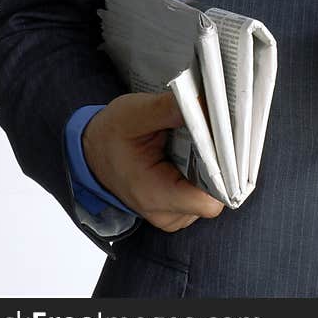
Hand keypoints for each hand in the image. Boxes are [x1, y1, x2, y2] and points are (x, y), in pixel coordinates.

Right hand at [82, 90, 224, 231]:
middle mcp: (166, 213)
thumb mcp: (134, 113)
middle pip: (216, 196)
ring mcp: (172, 214)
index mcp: (155, 195)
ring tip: (197, 145)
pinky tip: (192, 155)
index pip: (210, 199)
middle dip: (219, 165)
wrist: (92, 151)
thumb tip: (204, 103)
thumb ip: (169, 108)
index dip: (224, 172)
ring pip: (212, 196)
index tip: (225, 144)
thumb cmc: (111, 134)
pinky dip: (203, 175)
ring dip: (211, 169)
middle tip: (212, 136)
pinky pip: (202, 195)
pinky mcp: (176, 208)